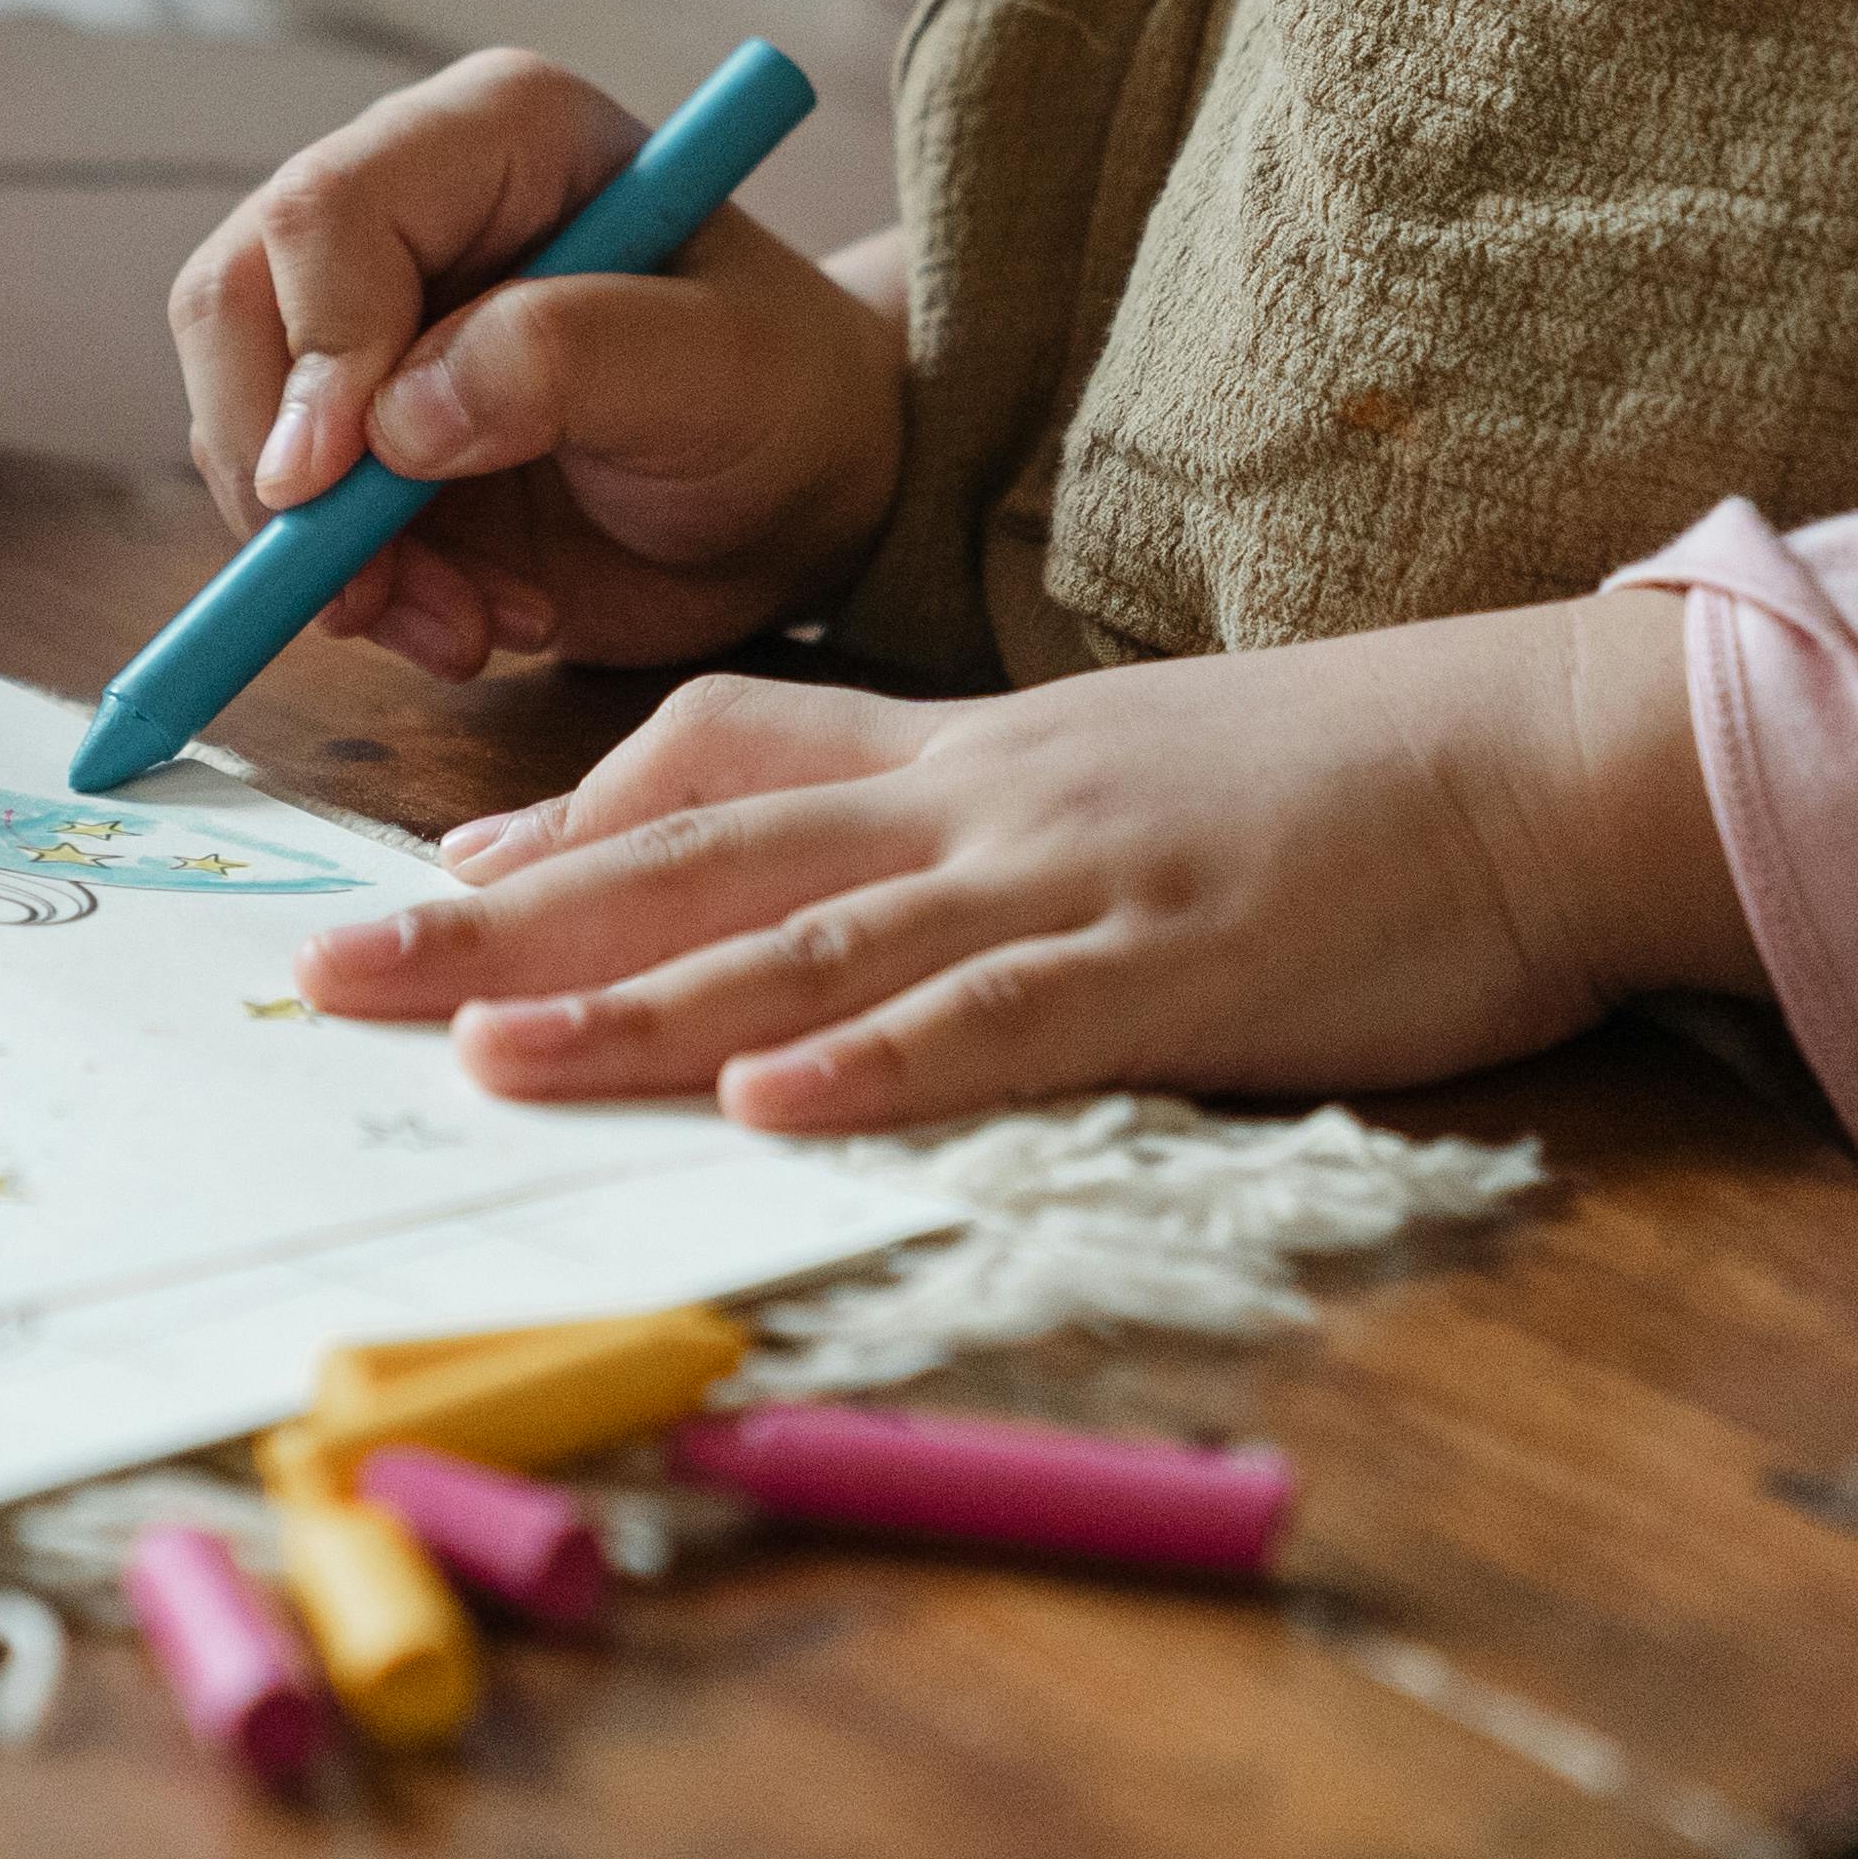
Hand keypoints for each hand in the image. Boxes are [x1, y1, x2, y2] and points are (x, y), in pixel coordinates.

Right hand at [164, 49, 904, 680]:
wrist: (796, 499)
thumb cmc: (782, 399)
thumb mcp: (717, 371)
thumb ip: (566, 360)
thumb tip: (395, 420)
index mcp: (495, 137)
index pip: (328, 212)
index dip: (312, 349)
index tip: (339, 480)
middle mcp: (406, 212)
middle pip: (234, 305)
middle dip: (286, 472)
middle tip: (367, 593)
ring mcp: (364, 326)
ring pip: (241, 427)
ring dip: (333, 561)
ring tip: (474, 625)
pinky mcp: (352, 439)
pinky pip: (285, 520)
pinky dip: (361, 597)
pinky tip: (476, 621)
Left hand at [297, 597, 1749, 1129]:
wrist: (1528, 756)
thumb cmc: (1318, 794)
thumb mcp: (1095, 783)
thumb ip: (930, 831)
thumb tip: (769, 925)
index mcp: (958, 756)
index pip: (710, 764)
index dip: (553, 826)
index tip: (407, 887)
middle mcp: (977, 801)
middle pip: (699, 854)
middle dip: (501, 923)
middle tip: (329, 979)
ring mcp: (1069, 879)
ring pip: (812, 943)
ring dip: (638, 998)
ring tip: (486, 1048)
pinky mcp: (1177, 965)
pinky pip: (1007, 1021)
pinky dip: (883, 1064)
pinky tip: (775, 1102)